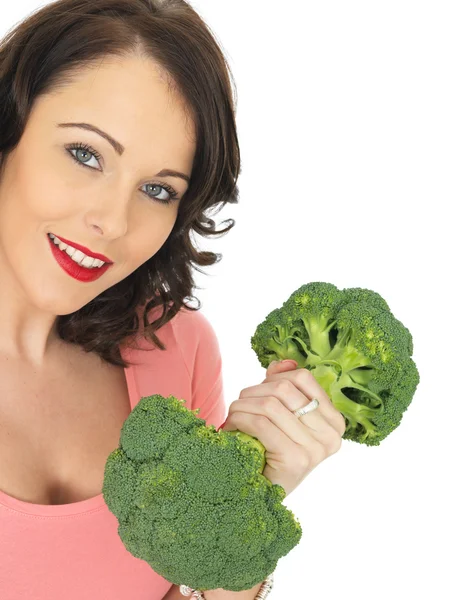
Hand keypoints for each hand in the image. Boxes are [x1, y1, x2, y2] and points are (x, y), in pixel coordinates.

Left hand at [221, 360, 345, 496]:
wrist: (258, 496)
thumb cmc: (270, 452)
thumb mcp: (282, 417)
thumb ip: (284, 387)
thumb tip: (283, 362)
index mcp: (335, 421)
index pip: (304, 378)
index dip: (274, 378)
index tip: (259, 391)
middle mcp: (332, 436)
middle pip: (284, 389)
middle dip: (254, 392)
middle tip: (239, 404)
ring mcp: (316, 449)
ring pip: (270, 404)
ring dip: (242, 406)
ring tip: (234, 416)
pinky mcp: (295, 460)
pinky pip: (260, 423)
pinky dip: (240, 420)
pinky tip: (232, 427)